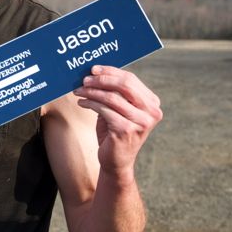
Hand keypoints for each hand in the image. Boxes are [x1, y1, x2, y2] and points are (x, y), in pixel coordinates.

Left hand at [73, 65, 161, 181]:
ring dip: (91, 92)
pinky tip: (81, 102)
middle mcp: (151, 112)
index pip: (131, 79)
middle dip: (101, 79)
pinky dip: (90, 103)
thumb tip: (95, 72)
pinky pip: (103, 110)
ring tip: (79, 91)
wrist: (117, 162)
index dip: (110, 72)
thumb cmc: (115, 132)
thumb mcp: (119, 109)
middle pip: (124, 85)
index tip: (93, 69)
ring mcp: (140, 122)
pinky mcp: (126, 130)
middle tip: (85, 79)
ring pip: (111, 97)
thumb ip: (115, 92)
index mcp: (152, 103)